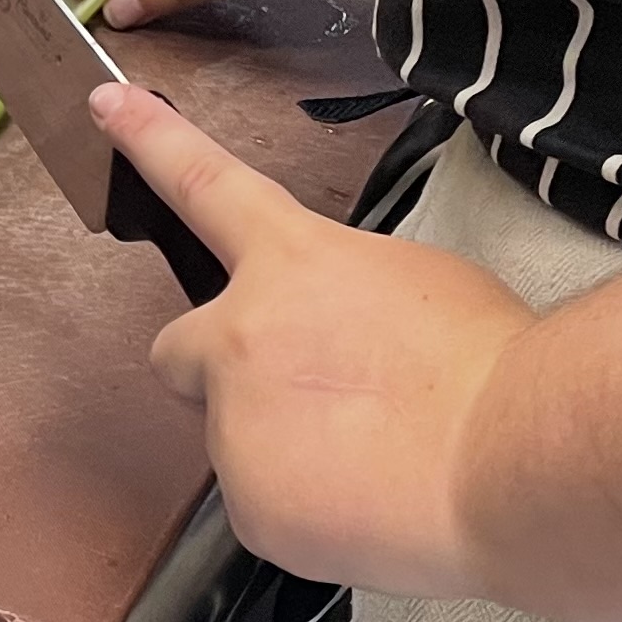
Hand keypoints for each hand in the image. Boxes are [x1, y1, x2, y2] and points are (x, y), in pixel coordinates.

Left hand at [95, 84, 529, 598]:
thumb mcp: (421, 285)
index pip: (205, 185)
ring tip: (375, 461)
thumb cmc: (492, 365)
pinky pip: (270, 511)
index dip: (150, 141)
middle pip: (179, 353)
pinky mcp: (250, 505)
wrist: (515, 456)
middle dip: (218, 373)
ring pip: (239, 444)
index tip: (107, 105)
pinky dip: (309, 515)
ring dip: (286, 452)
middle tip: (296, 399)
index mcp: (293, 264)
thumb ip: (347, 299)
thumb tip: (338, 334)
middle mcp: (242, 337)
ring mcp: (236, 425)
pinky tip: (369, 506)